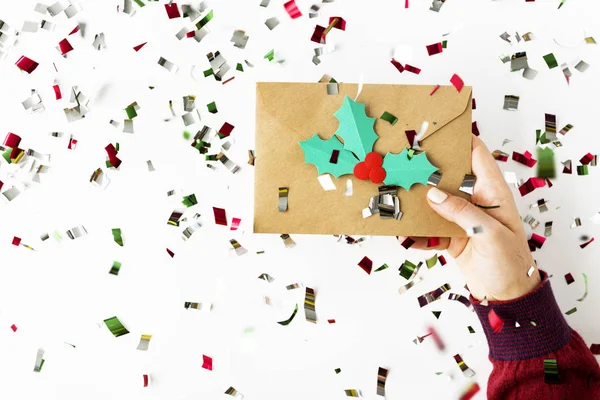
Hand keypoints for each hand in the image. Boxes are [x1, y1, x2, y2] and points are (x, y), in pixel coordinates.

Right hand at [399, 136, 540, 300]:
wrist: (507, 296)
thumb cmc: (509, 262)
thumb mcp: (489, 234)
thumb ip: (462, 212)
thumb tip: (433, 194)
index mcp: (493, 193)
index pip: (477, 156)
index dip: (460, 140)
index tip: (436, 131)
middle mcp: (475, 200)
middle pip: (449, 176)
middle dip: (427, 169)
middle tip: (403, 160)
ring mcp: (460, 219)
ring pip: (433, 202)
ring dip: (415, 202)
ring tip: (395, 196)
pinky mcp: (449, 237)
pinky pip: (428, 229)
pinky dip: (415, 231)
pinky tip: (401, 232)